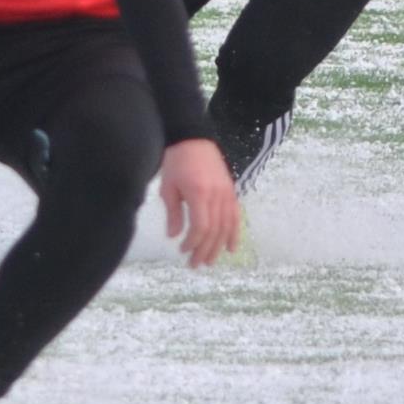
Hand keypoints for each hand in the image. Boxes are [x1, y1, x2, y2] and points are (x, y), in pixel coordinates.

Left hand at [158, 137, 241, 264]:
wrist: (193, 139)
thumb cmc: (176, 162)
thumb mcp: (168, 187)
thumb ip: (173, 212)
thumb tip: (174, 236)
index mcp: (199, 193)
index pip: (201, 227)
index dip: (193, 243)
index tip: (182, 250)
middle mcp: (216, 195)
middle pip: (214, 230)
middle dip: (204, 250)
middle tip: (194, 264)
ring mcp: (227, 193)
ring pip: (226, 226)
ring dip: (218, 247)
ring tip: (209, 261)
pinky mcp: (231, 191)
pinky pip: (236, 216)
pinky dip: (234, 234)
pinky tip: (231, 248)